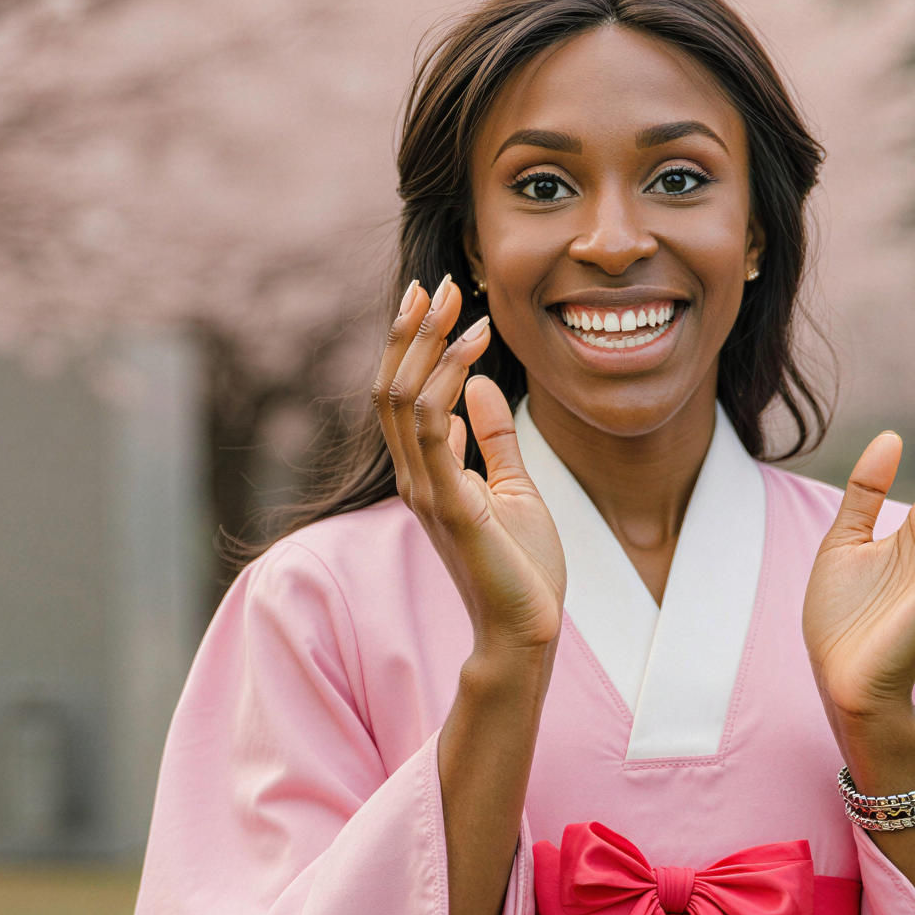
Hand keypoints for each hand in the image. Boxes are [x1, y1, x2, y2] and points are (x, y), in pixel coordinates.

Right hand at [374, 276, 565, 659]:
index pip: (400, 394)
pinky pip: (433, 431)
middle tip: (440, 284)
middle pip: (391, 387)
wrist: (524, 630)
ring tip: (461, 308)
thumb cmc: (520, 568)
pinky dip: (447, 383)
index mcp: (424, 472)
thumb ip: (493, 437)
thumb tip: (479, 386)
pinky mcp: (451, 504)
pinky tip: (475, 356)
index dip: (410, 342)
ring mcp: (426, 491)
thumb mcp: (512, 486)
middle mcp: (414, 477)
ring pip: (403, 400)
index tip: (433, 296)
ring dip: (428, 346)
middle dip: (413, 331)